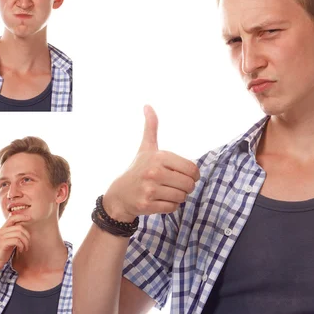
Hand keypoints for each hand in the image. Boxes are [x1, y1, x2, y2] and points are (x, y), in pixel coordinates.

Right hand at [0, 213, 31, 273]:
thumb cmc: (1, 253)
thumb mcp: (8, 241)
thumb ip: (13, 235)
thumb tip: (22, 229)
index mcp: (2, 230)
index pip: (12, 217)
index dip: (22, 216)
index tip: (30, 218)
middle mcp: (1, 231)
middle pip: (19, 227)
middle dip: (27, 235)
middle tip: (28, 244)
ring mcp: (1, 237)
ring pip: (19, 233)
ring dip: (25, 242)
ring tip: (25, 248)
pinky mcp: (2, 244)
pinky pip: (16, 240)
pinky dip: (21, 245)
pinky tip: (21, 250)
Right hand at [102, 106, 199, 222]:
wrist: (120, 194)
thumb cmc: (137, 170)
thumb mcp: (145, 148)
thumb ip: (151, 128)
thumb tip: (148, 105)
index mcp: (158, 157)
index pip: (191, 169)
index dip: (194, 175)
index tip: (187, 176)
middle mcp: (153, 172)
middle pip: (188, 184)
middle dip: (186, 187)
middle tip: (176, 186)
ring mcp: (149, 189)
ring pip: (181, 197)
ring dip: (178, 197)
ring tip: (167, 192)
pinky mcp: (147, 205)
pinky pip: (172, 208)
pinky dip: (170, 206)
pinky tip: (160, 201)